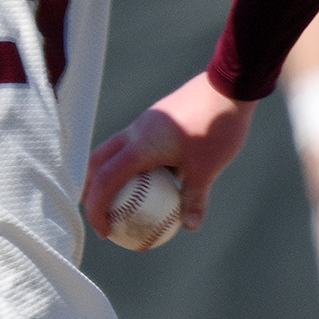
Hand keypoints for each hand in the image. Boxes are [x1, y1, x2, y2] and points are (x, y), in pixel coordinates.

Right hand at [85, 72, 255, 235]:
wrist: (227, 85)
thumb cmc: (216, 128)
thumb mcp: (208, 168)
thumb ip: (195, 198)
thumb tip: (190, 227)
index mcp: (140, 146)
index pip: (106, 180)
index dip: (98, 209)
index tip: (105, 232)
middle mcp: (134, 132)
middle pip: (97, 162)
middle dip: (91, 191)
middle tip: (100, 216)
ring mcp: (142, 124)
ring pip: (112, 151)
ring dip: (108, 175)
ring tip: (119, 201)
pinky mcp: (154, 119)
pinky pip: (131, 146)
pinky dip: (130, 165)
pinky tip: (151, 180)